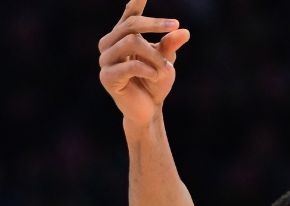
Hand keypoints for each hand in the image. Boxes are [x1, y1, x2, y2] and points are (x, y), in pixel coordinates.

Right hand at [98, 0, 191, 127]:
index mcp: (122, 38)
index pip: (128, 16)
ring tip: (166, 68)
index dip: (135, 4)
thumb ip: (170, 46)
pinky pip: (129, 66)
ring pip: (130, 43)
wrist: (148, 111)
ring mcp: (105, 61)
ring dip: (154, 54)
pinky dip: (148, 69)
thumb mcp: (166, 62)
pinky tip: (157, 76)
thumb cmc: (155, 83)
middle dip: (154, 24)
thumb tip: (184, 32)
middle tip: (174, 26)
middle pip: (130, 25)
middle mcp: (109, 45)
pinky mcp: (107, 77)